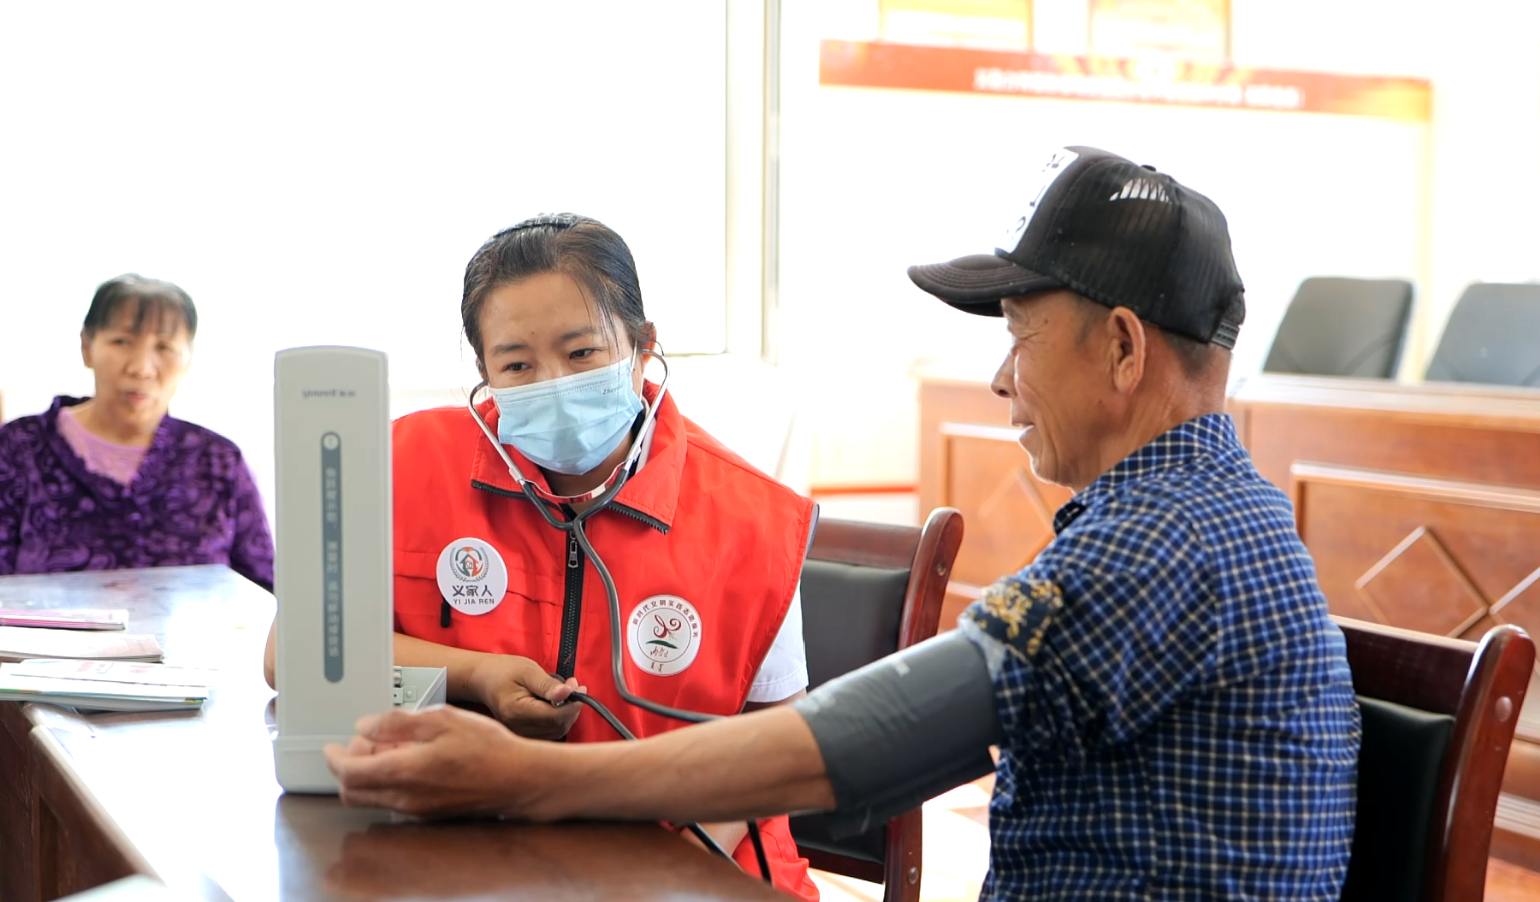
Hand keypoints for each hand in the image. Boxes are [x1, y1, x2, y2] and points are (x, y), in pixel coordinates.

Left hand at [324, 706, 544, 817]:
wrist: (520, 780)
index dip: (333, 758)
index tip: (331, 747)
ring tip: (392, 747)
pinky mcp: (429, 814)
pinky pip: (395, 802)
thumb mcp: (442, 718)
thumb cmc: (488, 748)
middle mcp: (404, 798)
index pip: (348, 774)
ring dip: (371, 774)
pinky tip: (412, 761)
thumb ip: (398, 722)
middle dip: (349, 767)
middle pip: (354, 792)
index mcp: (403, 772)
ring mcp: (416, 811)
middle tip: (363, 743)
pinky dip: (390, 783)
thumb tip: (366, 726)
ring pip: (373, 798)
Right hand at [467, 654, 584, 739]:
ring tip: (565, 692)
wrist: (483, 679)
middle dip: (572, 707)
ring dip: (567, 712)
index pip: (554, 717)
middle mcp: (517, 728)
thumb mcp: (527, 670)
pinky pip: (550, 732)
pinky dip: (559, 719)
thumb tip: (569, 693)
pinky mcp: (524, 735)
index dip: (573, 704)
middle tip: (574, 686)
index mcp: (516, 711)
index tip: (579, 688)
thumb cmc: (503, 671)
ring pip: (557, 731)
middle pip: (558, 726)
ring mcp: (519, 734)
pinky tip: (556, 704)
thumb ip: (548, 684)